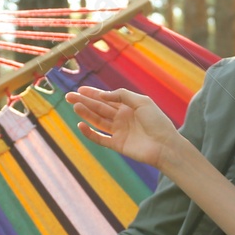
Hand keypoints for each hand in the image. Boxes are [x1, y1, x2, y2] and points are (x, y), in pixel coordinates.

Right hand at [66, 86, 180, 168]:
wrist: (165, 145)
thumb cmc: (157, 122)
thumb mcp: (142, 101)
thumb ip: (122, 95)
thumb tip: (102, 94)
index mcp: (128, 107)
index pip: (107, 98)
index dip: (93, 94)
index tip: (80, 89)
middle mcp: (121, 118)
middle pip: (99, 108)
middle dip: (84, 101)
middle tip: (69, 96)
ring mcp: (119, 131)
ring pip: (98, 121)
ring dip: (86, 113)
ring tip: (75, 106)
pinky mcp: (117, 144)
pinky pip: (100, 138)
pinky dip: (90, 133)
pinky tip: (80, 125)